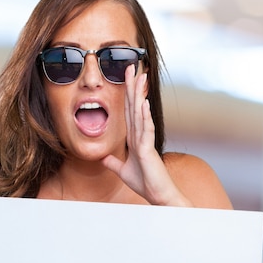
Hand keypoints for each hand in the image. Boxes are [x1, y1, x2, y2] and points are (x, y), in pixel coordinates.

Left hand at [101, 66, 190, 206]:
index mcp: (135, 139)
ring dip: (139, 95)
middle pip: (135, 107)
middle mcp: (141, 136)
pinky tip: (143, 103)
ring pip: (141, 114)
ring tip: (140, 76)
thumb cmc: (146, 183)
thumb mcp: (123, 171)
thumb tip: (103, 158)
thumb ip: (113, 163)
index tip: (127, 77)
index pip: (129, 112)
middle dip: (132, 86)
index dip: (127, 95)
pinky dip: (144, 116)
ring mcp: (146, 142)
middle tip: (132, 66)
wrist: (159, 196)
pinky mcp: (148, 150)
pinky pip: (146, 130)